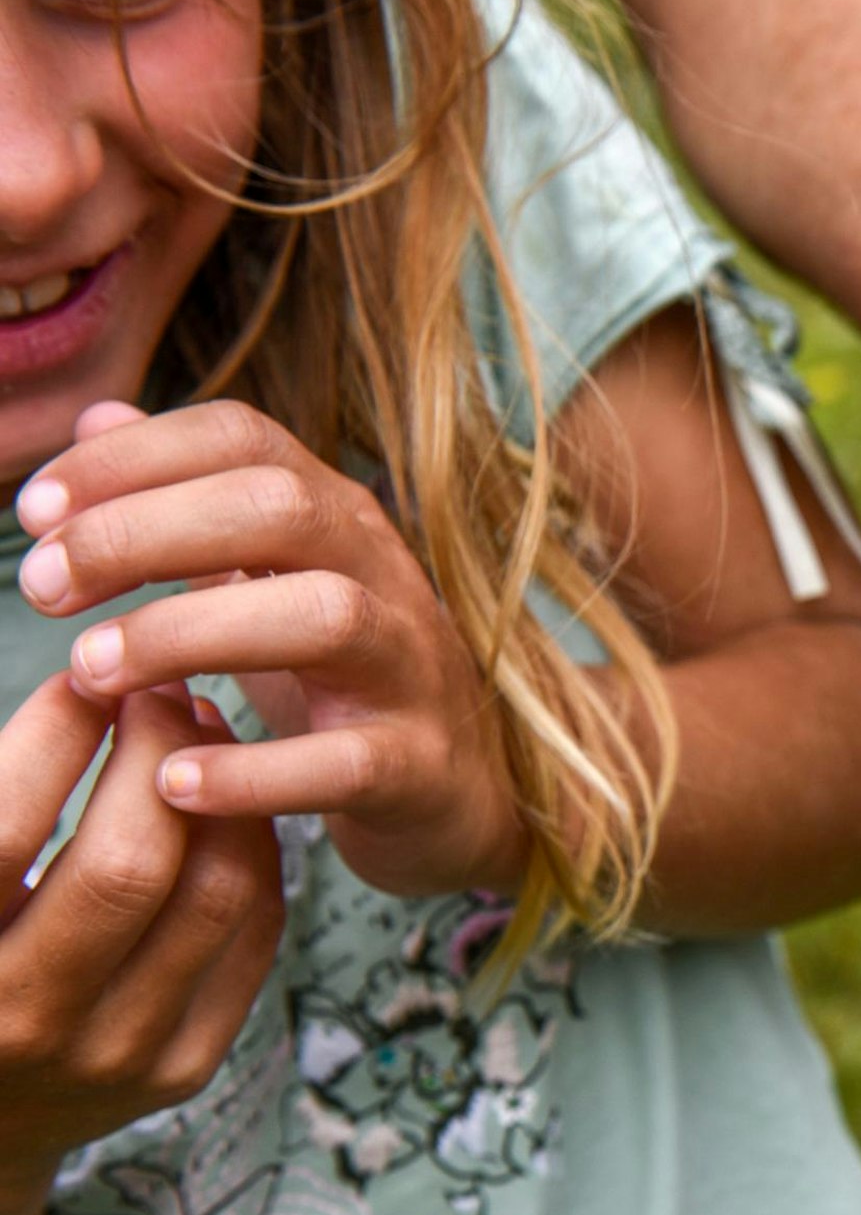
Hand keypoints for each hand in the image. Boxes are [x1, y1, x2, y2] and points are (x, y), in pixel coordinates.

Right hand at [0, 678, 282, 1192]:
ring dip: (222, 792)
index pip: (2, 831)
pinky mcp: (182, 1066)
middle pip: (130, 862)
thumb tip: (78, 690)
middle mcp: (23, 1023)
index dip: (53, 735)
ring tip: (198, 732)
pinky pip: (252, 933)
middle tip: (158, 690)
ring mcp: (113, 1055)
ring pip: (214, 892)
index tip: (83, 677)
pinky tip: (226, 802)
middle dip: (156, 754)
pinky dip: (250, 850)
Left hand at [12, 401, 527, 896]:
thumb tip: (96, 418)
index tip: (33, 512)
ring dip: (190, 634)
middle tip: (42, 587)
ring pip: (322, 615)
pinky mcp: (421, 765)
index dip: (131, 460)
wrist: (464, 795)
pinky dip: (256, 772)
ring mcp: (412, 669)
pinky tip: (173, 782)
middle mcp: (384, 575)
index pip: (242, 439)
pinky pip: (347, 761)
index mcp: (338, 520)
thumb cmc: (346, 683)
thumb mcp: (270, 581)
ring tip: (91, 671)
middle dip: (144, 532)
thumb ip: (186, 503)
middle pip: (280, 508)